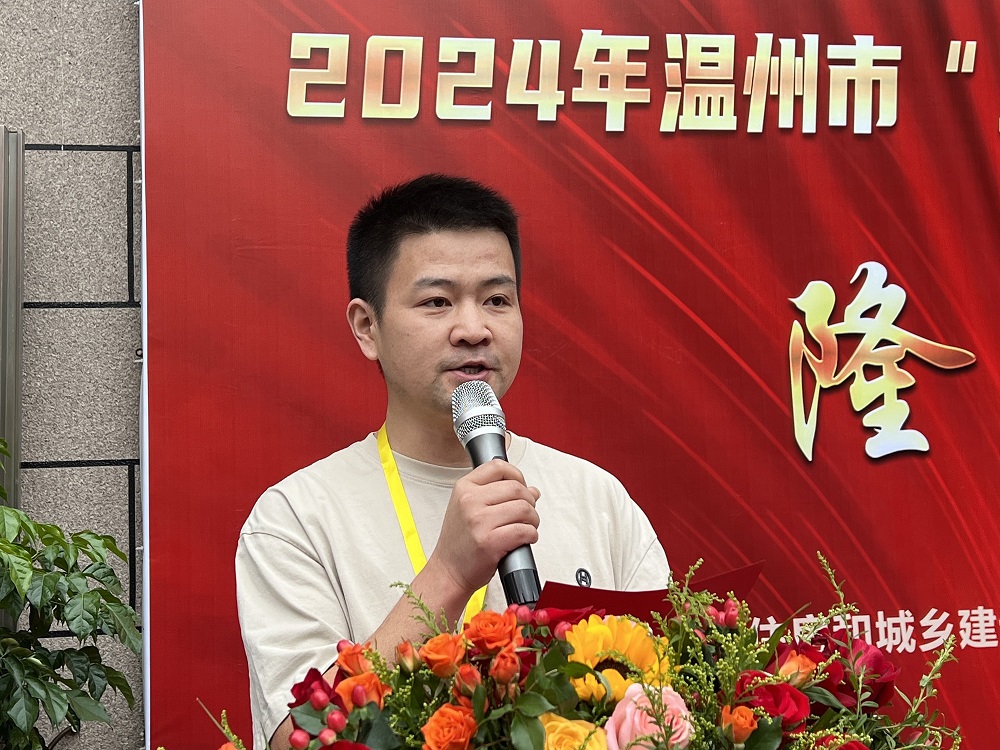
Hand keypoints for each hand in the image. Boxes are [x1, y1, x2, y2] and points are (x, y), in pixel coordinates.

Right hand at [429, 459, 539, 596]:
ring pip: (524, 509)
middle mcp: (470, 501)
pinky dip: (531, 535)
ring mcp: (479, 521)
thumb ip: (497, 495)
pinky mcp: (490, 542)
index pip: (498, 467)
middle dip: (529, 501)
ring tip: (526, 527)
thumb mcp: (469, 508)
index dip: (517, 475)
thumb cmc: (460, 542)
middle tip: (526, 513)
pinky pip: (524, 531)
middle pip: (517, 488)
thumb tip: (532, 490)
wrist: (448, 571)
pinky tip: (524, 538)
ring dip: (533, 520)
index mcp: (464, 488)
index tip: (521, 486)